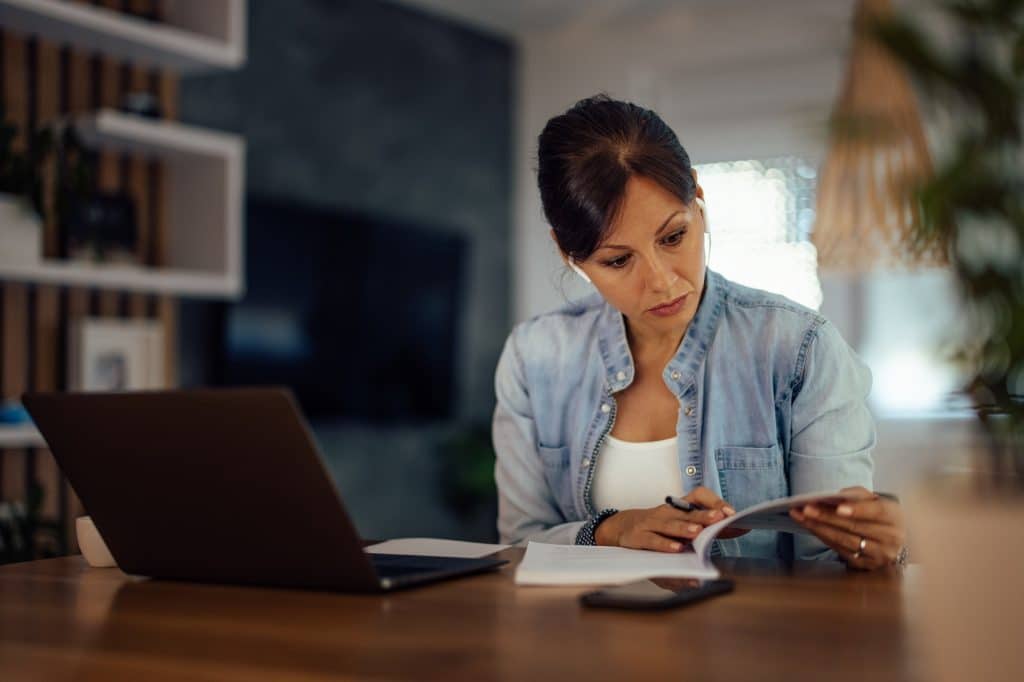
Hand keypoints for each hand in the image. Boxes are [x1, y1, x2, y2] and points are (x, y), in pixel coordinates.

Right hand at [595, 486, 746, 551]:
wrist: (620, 528)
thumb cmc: (656, 530)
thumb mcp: (678, 528)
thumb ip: (703, 534)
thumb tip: (734, 534)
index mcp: (679, 508)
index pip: (699, 496)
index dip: (715, 502)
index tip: (730, 512)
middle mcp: (666, 512)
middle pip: (687, 511)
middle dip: (704, 515)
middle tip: (719, 517)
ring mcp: (651, 523)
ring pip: (669, 524)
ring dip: (683, 528)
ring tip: (697, 532)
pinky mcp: (638, 536)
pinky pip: (652, 541)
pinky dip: (664, 546)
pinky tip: (675, 550)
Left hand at [788, 486, 905, 570]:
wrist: (891, 536)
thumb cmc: (877, 513)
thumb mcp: (874, 500)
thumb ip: (857, 495)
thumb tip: (835, 498)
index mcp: (894, 517)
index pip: (876, 512)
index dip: (857, 510)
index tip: (838, 507)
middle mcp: (891, 539)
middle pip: (855, 527)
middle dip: (828, 517)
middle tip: (807, 509)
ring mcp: (879, 555)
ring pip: (845, 541)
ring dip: (820, 529)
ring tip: (802, 517)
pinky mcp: (867, 565)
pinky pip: (841, 551)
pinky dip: (824, 538)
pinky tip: (811, 528)